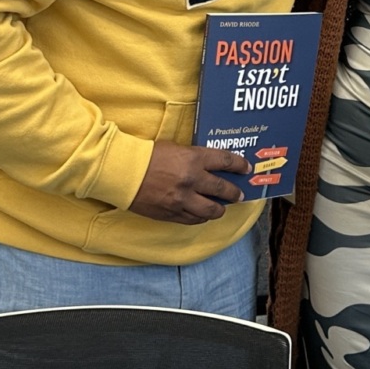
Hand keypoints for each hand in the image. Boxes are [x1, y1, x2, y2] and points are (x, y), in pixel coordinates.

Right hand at [127, 143, 248, 224]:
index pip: (225, 161)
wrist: (123, 172)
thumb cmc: (147, 156)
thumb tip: (209, 166)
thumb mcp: (175, 148)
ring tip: (221, 208)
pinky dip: (201, 217)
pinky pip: (194, 220)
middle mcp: (192, 180)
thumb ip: (193, 157)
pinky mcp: (172, 214)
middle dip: (234, 192)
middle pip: (223, 189)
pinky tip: (202, 215)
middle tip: (238, 194)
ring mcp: (182, 200)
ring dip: (219, 209)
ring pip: (211, 210)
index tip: (246, 169)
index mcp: (193, 159)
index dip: (239, 166)